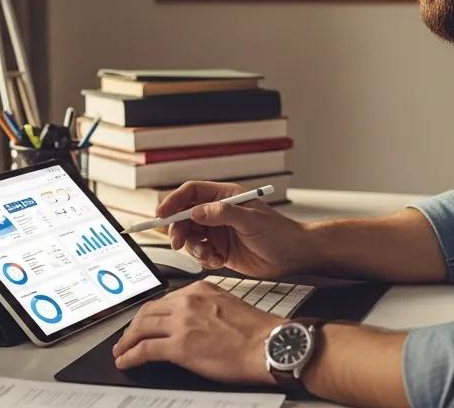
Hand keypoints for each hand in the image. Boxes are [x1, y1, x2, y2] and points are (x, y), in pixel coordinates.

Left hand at [112, 281, 278, 383]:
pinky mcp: (179, 346)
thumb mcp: (228, 306)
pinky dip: (130, 356)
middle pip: (147, 311)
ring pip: (141, 328)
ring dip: (127, 341)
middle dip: (133, 326)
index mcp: (200, 290)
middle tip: (127, 337)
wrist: (268, 345)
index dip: (149, 313)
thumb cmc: (257, 332)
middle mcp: (187, 301)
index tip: (144, 321)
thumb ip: (206, 308)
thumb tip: (192, 323)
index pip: (165, 299)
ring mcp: (181, 323)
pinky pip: (144, 350)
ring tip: (122, 351)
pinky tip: (125, 361)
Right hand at [160, 180, 310, 277]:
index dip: (174, 201)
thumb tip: (195, 212)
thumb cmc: (278, 232)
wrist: (292, 256)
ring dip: (194, 248)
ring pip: (191, 238)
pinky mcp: (220, 251)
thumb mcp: (250, 220)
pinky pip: (201, 254)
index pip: (191, 192)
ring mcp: (218, 232)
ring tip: (209, 255)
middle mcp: (218, 213)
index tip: (162, 214)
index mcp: (224, 197)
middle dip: (178, 230)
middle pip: (185, 216)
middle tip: (178, 243)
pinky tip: (218, 261)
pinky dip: (204, 260)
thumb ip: (223, 214)